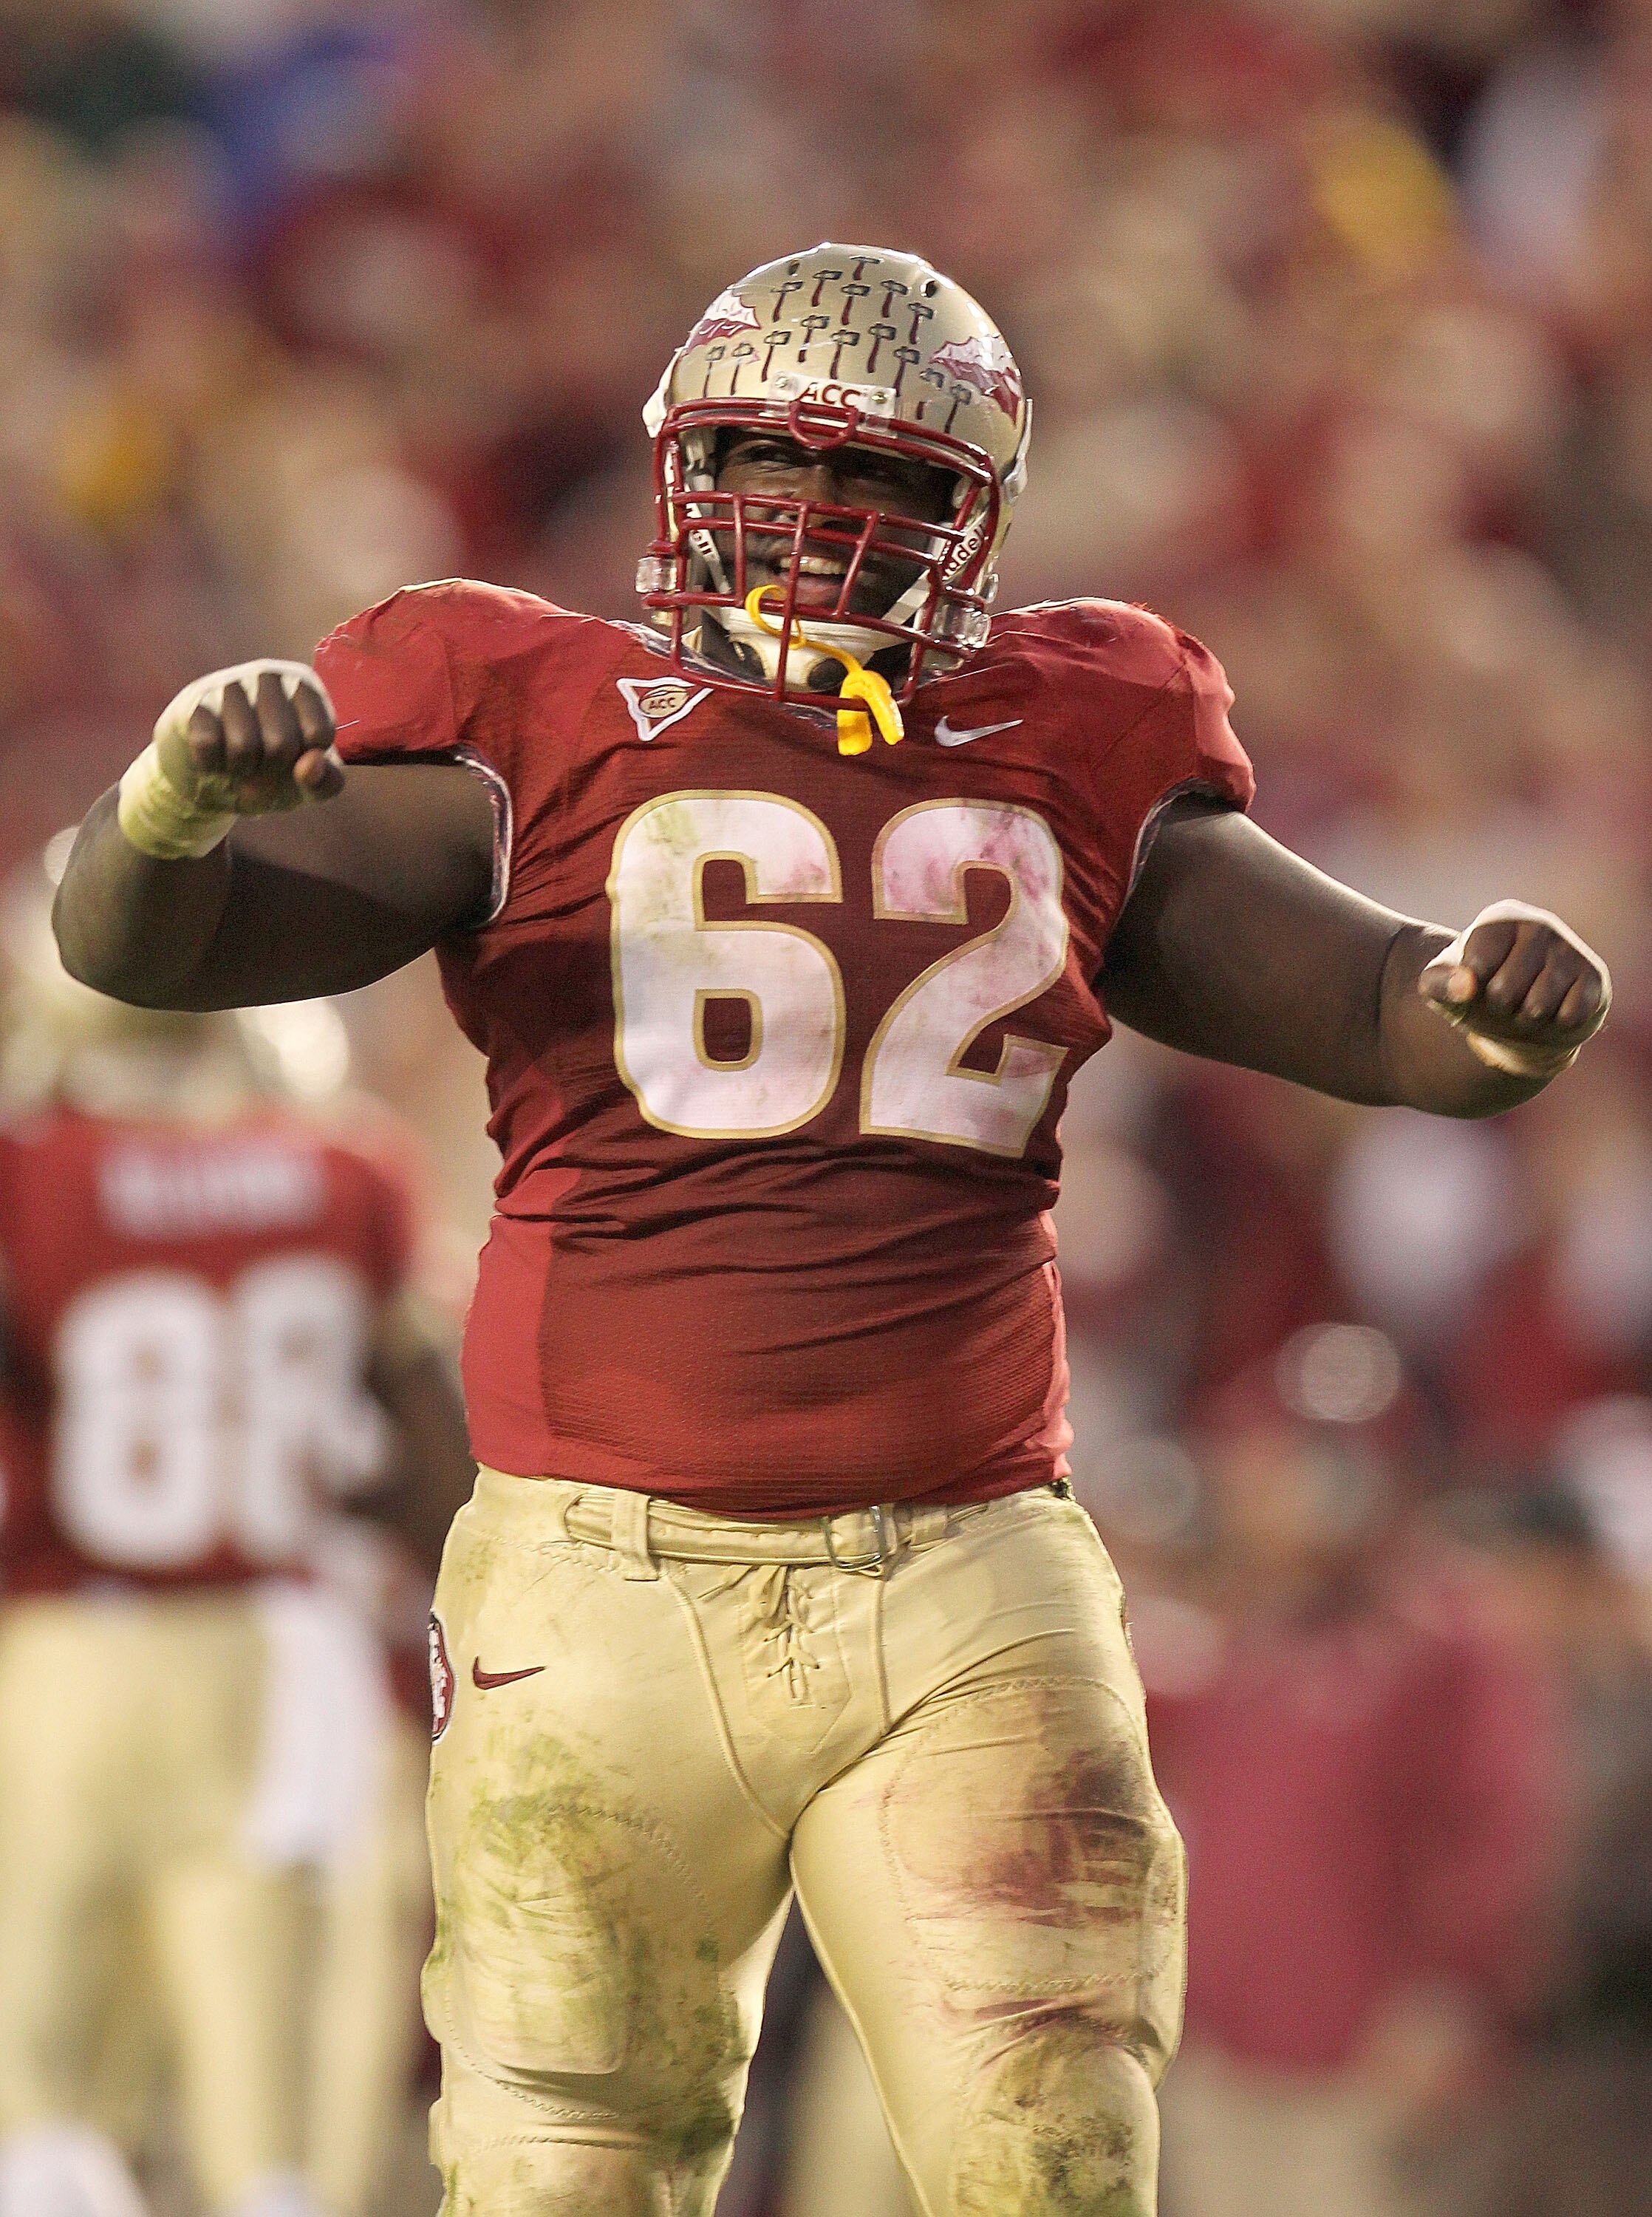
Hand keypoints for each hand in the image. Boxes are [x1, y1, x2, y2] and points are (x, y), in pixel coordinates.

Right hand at [154, 659, 342, 818]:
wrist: (211, 777)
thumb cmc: (271, 772)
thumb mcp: (308, 786)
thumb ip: (326, 781)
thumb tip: (312, 763)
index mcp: (306, 687)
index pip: (319, 734)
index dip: (306, 763)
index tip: (296, 759)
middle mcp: (269, 675)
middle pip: (282, 743)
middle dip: (271, 771)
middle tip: (261, 767)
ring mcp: (230, 683)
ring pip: (243, 745)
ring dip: (241, 770)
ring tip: (239, 762)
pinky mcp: (195, 700)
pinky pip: (207, 745)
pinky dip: (212, 766)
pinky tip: (213, 757)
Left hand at [1419, 901, 1609, 1077]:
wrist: (1522, 1013)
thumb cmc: (1477, 992)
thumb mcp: (1442, 987)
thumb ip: (1438, 983)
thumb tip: (1465, 985)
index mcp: (1498, 919)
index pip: (1475, 967)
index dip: (1469, 990)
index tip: (1476, 982)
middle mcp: (1538, 925)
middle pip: (1503, 991)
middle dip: (1498, 1008)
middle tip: (1504, 1000)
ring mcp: (1570, 949)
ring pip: (1537, 1007)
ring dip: (1525, 1019)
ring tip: (1527, 1005)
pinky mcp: (1595, 976)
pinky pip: (1569, 1016)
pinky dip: (1555, 1024)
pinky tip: (1555, 1008)